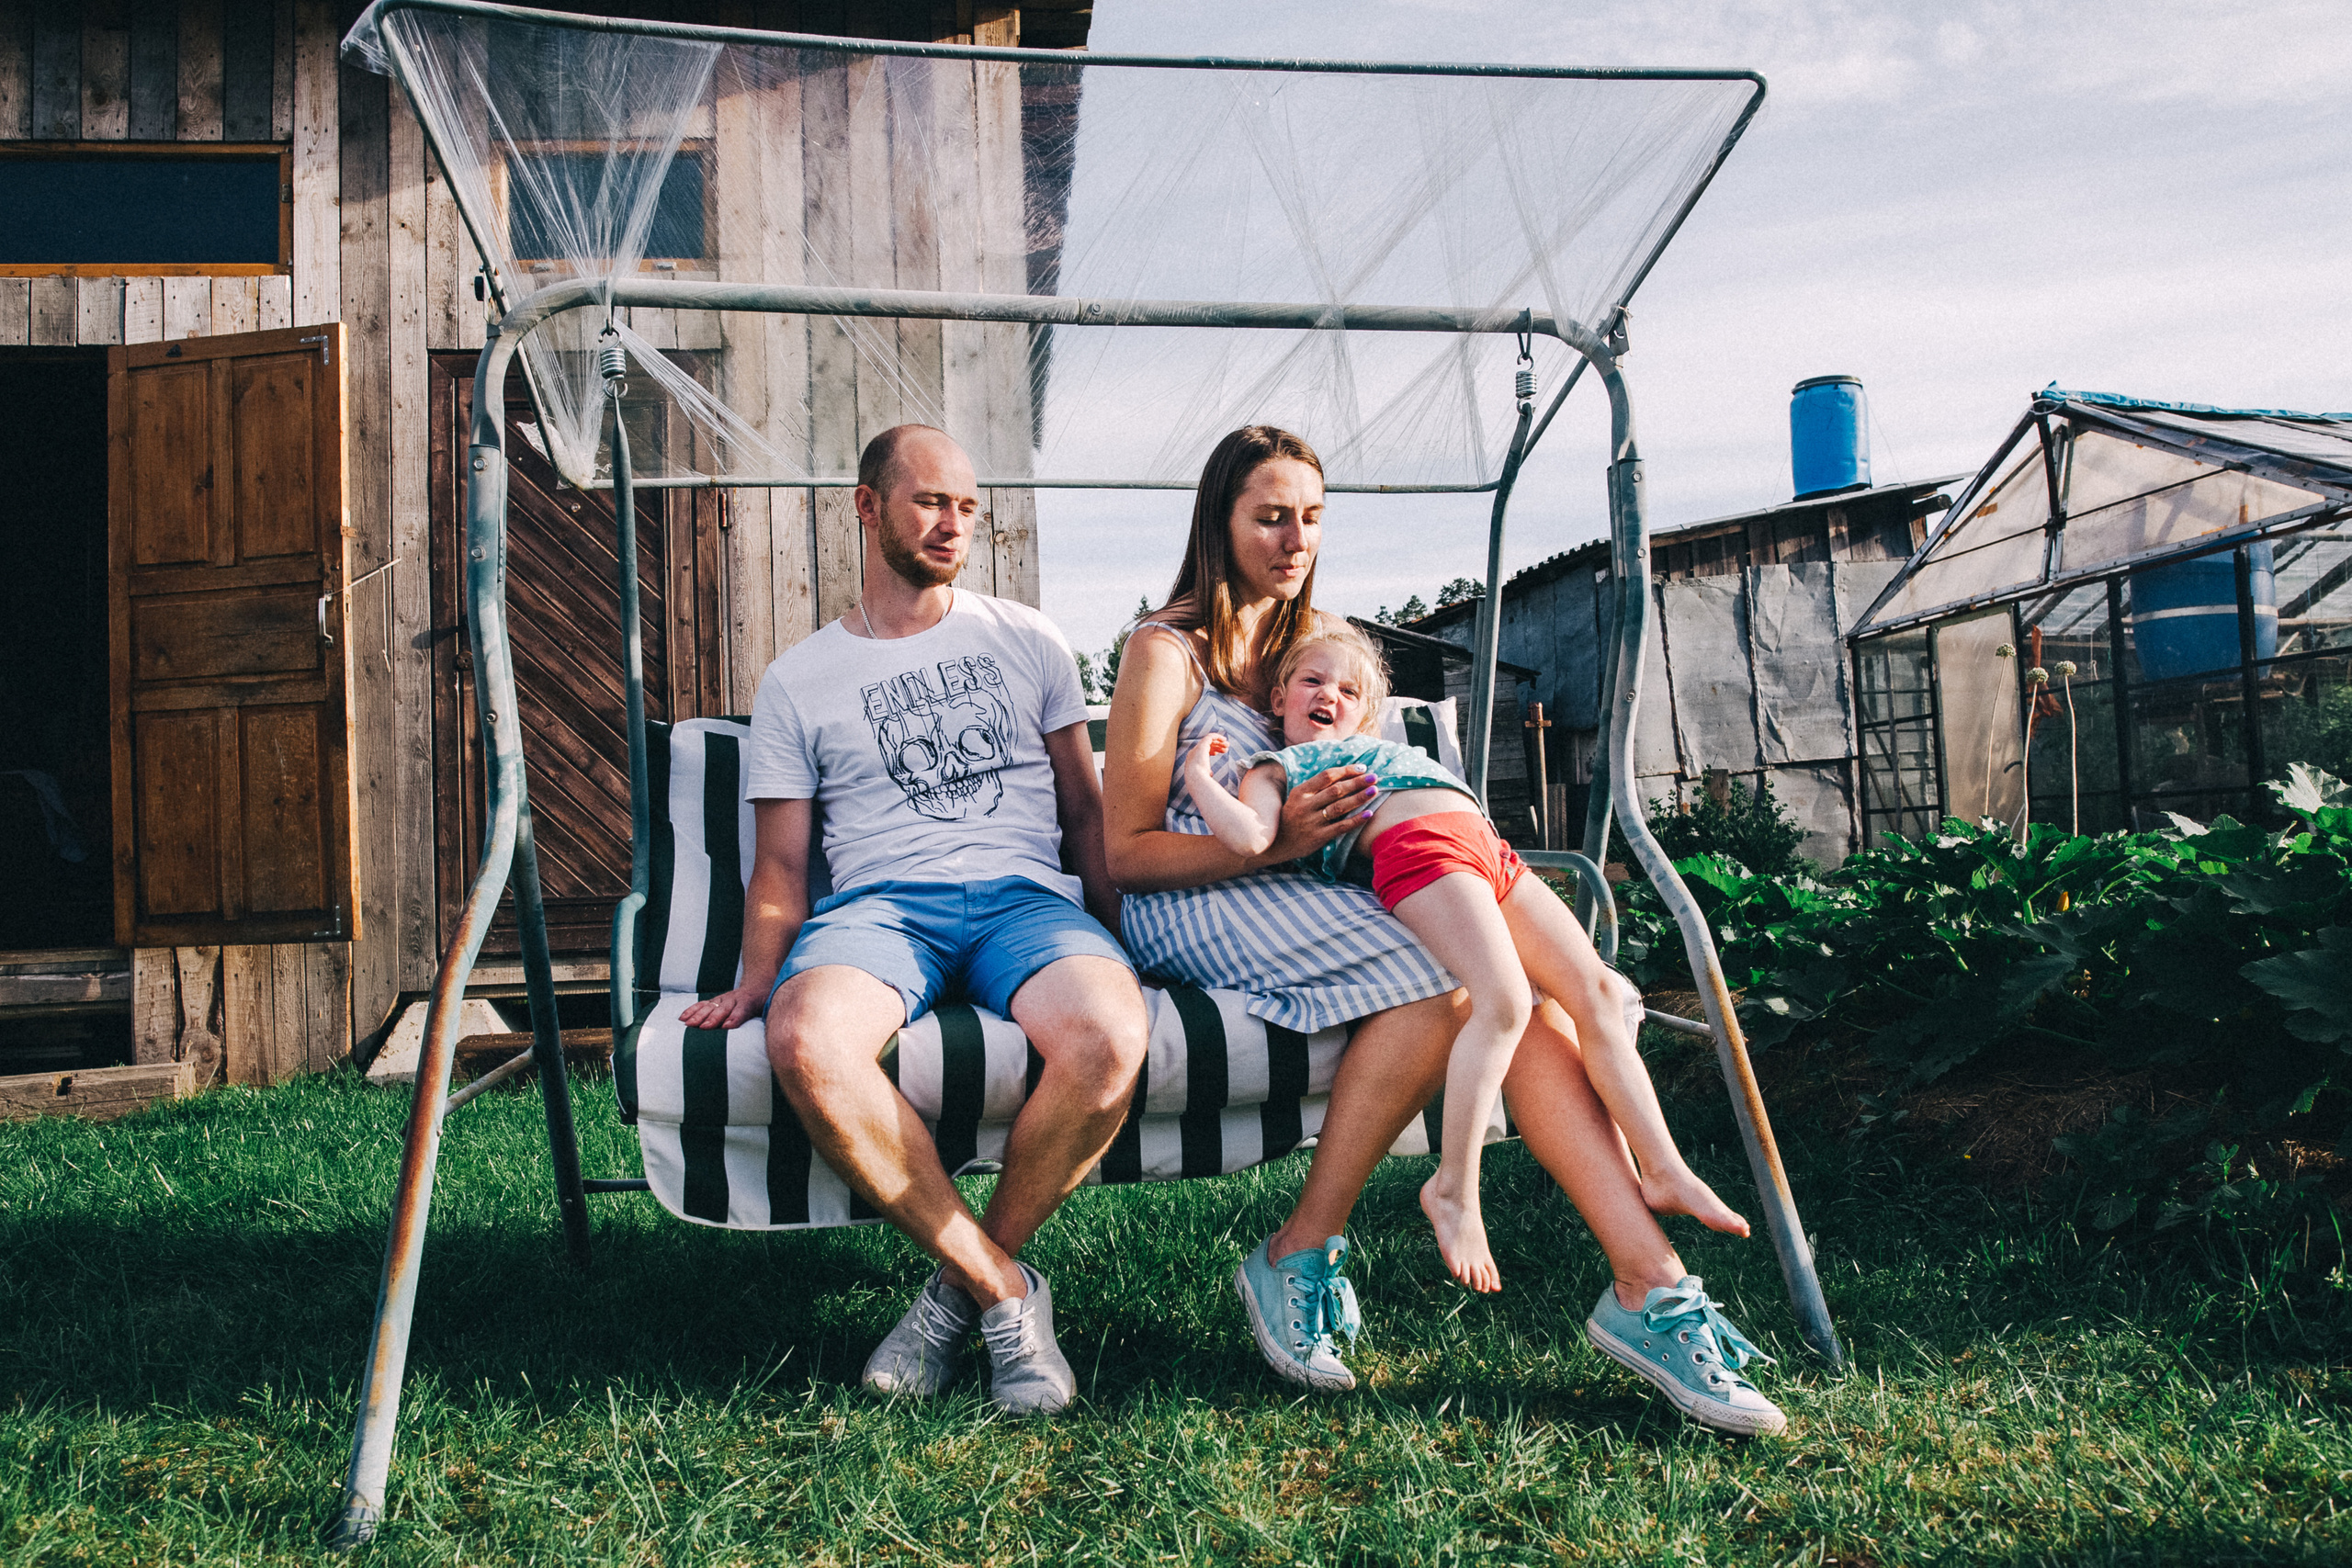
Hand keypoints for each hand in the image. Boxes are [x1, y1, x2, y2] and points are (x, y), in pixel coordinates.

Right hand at [676, 980, 772, 1031]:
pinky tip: (682, 1018)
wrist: (759, 984)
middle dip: (712, 1018)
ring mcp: (723, 999)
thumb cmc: (765, 1002)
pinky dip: (691, 1010)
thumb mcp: (770, 1008)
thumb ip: (768, 1018)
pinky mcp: (715, 1000)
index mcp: (749, 1003)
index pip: (742, 1011)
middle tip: (703, 1027)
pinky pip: (701, 1004)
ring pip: (709, 1006)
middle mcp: (734, 1000)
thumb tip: (772, 1033)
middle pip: (722, 1010)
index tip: (726, 1026)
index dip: (734, 1018)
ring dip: (698, 1015)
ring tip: (687, 1024)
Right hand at [1183, 732, 1230, 784]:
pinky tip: (1224, 739)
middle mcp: (1193, 753)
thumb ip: (1207, 773)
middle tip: (1226, 749)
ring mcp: (1197, 748)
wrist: (1196, 779)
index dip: (1211, 750)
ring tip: (1227, 745)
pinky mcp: (1202, 745)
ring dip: (1219, 742)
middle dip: (1217, 746)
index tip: (1219, 753)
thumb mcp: (1204, 777)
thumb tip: (1210, 773)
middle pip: (1206, 746)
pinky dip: (1217, 737)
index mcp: (1193, 760)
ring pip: (1209, 741)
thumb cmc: (1201, 781)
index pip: (1202, 751)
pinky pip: (1210, 737)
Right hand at [1261, 764, 1376, 866]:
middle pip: (1336, 790)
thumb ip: (1316, 788)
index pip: (1326, 776)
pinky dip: (1355, 820)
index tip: (1362, 768)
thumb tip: (1343, 774)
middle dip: (1357, 782)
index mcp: (1300, 792)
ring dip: (1358, 798)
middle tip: (1374, 777)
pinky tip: (1368, 814)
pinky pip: (1340, 827)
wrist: (1276, 844)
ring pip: (1339, 807)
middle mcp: (1305, 806)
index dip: (1346, 771)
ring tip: (1374, 791)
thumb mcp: (1297, 799)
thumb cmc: (1292, 817)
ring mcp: (1311, 822)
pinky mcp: (1317, 837)